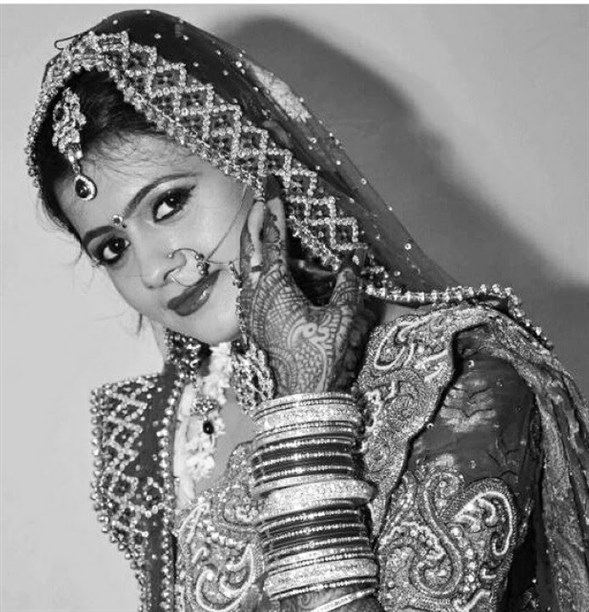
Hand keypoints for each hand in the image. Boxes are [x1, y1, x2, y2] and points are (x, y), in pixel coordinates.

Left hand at [238, 188, 363, 395]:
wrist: (301, 396)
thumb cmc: (321, 356)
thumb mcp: (342, 318)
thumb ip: (349, 285)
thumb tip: (355, 259)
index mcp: (274, 287)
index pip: (272, 239)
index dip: (273, 209)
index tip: (271, 185)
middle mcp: (255, 294)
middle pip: (249, 248)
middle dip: (254, 220)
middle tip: (258, 198)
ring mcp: (250, 310)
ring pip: (245, 267)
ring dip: (252, 244)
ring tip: (259, 226)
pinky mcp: (253, 323)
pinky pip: (248, 285)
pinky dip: (254, 267)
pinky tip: (261, 267)